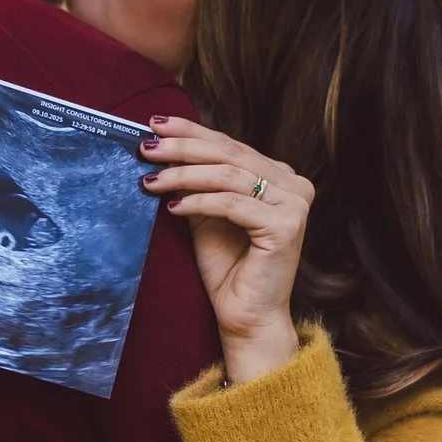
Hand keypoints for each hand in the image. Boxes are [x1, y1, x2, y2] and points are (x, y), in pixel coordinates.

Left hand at [137, 117, 313, 384]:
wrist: (247, 317)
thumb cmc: (228, 270)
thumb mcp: (207, 214)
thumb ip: (198, 181)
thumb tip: (162, 146)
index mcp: (280, 177)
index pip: (231, 144)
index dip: (192, 131)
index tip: (155, 124)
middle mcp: (295, 185)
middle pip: (230, 154)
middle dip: (183, 148)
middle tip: (146, 147)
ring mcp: (295, 204)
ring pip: (229, 176)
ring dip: (184, 175)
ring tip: (151, 181)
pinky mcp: (286, 227)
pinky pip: (232, 204)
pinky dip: (199, 202)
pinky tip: (173, 206)